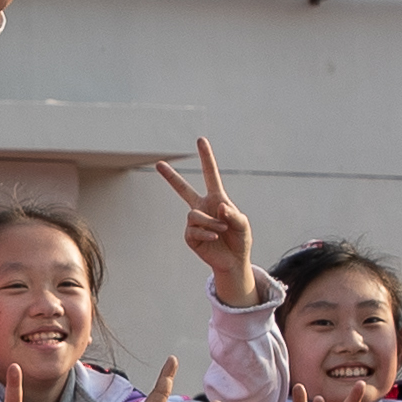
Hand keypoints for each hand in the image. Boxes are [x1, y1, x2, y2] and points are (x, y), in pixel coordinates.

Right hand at [149, 135, 255, 302]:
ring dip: (211, 223)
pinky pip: (194, 230)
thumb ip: (234, 214)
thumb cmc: (240, 240)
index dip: (206, 158)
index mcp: (217, 199)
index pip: (210, 175)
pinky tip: (214, 239)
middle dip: (171, 177)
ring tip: (221, 231)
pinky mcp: (190, 236)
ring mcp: (195, 222)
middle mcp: (203, 207)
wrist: (233, 261)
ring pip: (195, 214)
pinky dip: (207, 234)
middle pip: (183, 190)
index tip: (200, 140)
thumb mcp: (243, 225)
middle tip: (158, 164)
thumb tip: (220, 207)